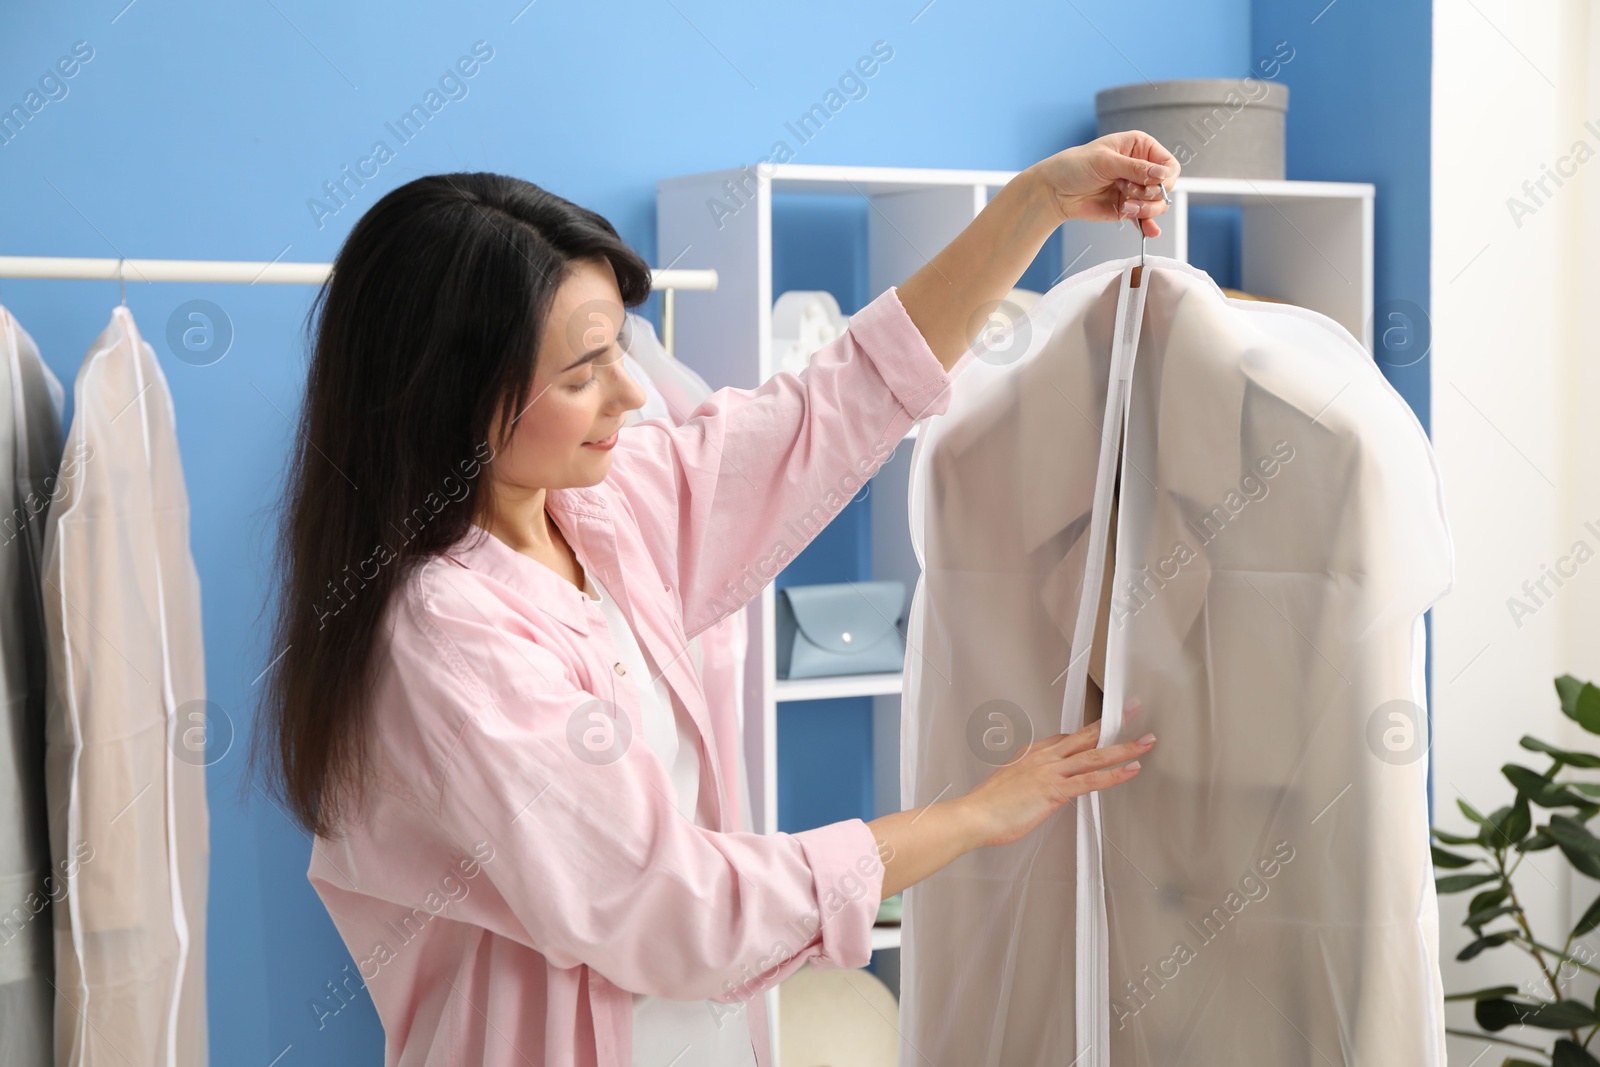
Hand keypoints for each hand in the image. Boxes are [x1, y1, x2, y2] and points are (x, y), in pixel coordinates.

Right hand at [956, 719, 1154, 849]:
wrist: (974, 816)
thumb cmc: (988, 806)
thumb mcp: (1009, 783)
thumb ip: (1030, 779)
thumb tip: (1041, 785)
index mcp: (1032, 753)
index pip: (1067, 738)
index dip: (1090, 732)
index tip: (1103, 727)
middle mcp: (1044, 757)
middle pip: (1085, 736)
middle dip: (1112, 723)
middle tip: (1130, 710)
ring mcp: (1050, 772)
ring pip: (1095, 755)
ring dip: (1124, 747)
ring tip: (1144, 742)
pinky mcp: (1055, 790)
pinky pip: (1092, 780)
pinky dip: (1115, 774)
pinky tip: (1130, 770)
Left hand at [1028, 131, 1180, 236]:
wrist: (1056, 191)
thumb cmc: (1075, 166)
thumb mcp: (1105, 161)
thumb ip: (1135, 168)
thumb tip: (1161, 174)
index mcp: (1140, 148)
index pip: (1169, 164)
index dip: (1165, 176)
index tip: (1152, 182)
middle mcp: (1142, 168)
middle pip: (1166, 187)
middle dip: (1151, 194)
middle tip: (1128, 192)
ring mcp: (1136, 190)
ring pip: (1158, 205)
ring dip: (1145, 209)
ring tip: (1126, 206)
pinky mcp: (1128, 208)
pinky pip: (1145, 219)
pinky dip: (1147, 226)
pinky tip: (1149, 231)